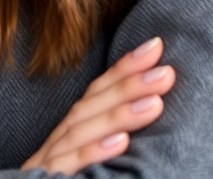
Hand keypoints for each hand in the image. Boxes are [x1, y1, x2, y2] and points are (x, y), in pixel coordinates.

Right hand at [21, 36, 175, 174]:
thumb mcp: (86, 170)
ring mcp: (47, 166)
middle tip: (165, 69)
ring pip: (80, 132)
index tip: (155, 47)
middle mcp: (55, 146)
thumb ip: (104, 143)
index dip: (123, 69)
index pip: (95, 95)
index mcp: (67, 138)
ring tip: (155, 101)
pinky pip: (68, 168)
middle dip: (127, 83)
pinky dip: (93, 153)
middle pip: (90, 106)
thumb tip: (148, 120)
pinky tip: (122, 143)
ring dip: (118, 113)